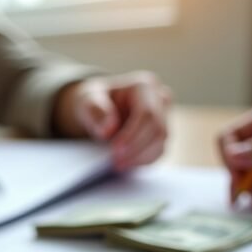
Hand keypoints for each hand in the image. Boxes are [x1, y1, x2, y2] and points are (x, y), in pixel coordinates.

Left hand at [54, 71, 170, 170]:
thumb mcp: (87, 102)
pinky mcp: (161, 135)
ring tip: (118, 165)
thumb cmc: (94, 102)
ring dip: (140, 158)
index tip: (115, 150)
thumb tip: (109, 128)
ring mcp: (164, 117)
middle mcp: (160, 99)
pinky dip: (142, 161)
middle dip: (136, 149)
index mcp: (144, 86)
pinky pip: (158, 152)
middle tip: (116, 163)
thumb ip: (96, 111)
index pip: (147, 113)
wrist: (98, 110)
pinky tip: (126, 164)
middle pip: (158, 130)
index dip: (133, 135)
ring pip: (161, 143)